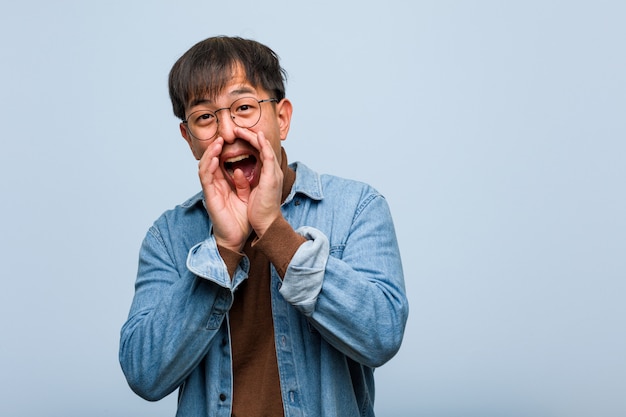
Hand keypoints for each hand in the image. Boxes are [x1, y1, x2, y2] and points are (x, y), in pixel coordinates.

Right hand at [197, 136, 251, 251]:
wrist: (237, 237)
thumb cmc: (241, 219)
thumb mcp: (246, 196)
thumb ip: (243, 183)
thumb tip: (240, 169)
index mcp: (225, 184)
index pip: (222, 163)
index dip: (225, 151)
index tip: (233, 140)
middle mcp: (216, 185)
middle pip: (211, 161)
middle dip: (215, 148)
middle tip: (223, 136)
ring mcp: (211, 190)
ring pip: (205, 167)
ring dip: (210, 154)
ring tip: (217, 143)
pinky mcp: (209, 196)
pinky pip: (205, 178)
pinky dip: (208, 167)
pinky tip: (213, 158)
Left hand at [232, 127, 283, 238]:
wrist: (266, 224)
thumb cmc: (259, 212)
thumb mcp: (251, 192)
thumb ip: (246, 181)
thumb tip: (238, 172)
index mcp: (269, 175)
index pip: (261, 153)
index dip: (251, 143)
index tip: (239, 137)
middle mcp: (273, 172)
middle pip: (264, 147)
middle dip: (251, 136)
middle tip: (238, 128)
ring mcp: (274, 173)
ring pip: (266, 148)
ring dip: (254, 137)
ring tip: (242, 129)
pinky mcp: (272, 176)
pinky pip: (268, 155)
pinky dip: (262, 144)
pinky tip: (256, 136)